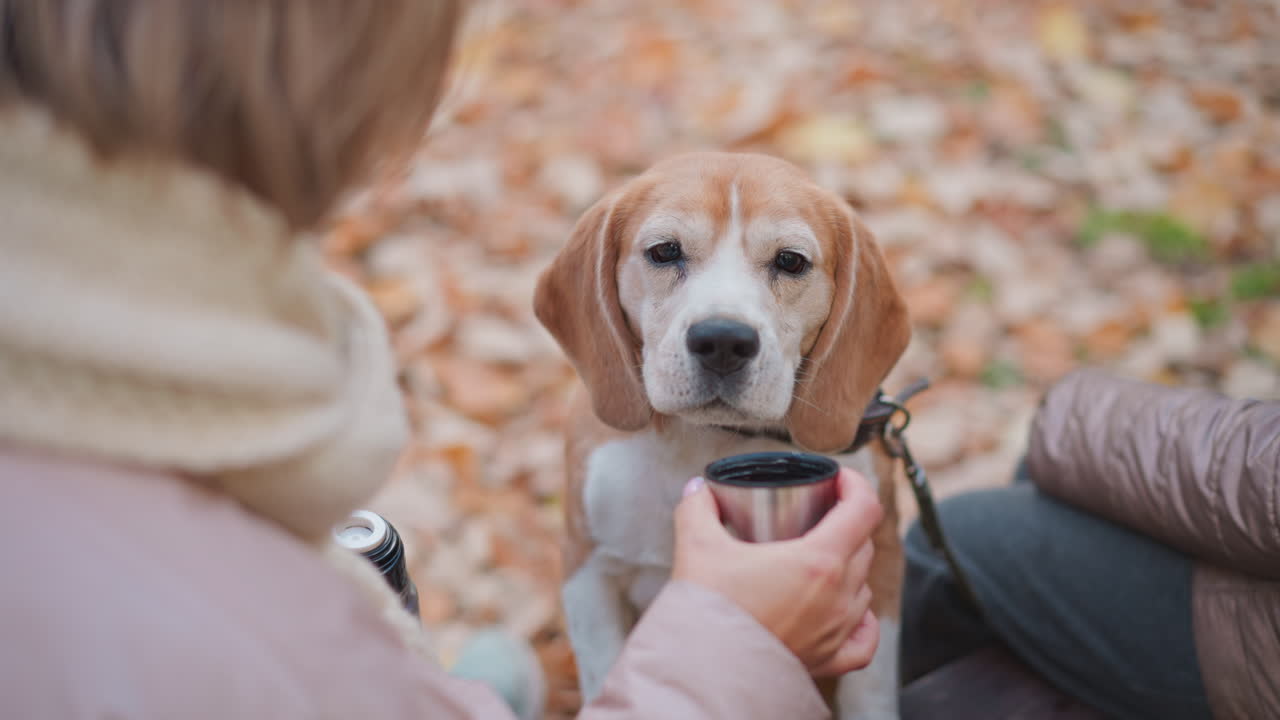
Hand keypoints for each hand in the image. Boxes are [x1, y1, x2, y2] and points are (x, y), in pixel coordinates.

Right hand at [671, 468, 881, 676]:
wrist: (706, 674)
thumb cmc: (708, 613)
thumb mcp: (697, 548)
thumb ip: (698, 509)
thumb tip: (698, 490)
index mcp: (818, 561)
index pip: (863, 509)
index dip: (856, 485)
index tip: (838, 479)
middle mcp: (838, 596)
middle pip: (862, 545)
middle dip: (844, 523)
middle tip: (815, 517)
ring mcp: (838, 631)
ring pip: (862, 587)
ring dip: (848, 568)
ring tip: (817, 561)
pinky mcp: (830, 661)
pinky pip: (864, 639)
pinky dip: (861, 621)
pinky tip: (848, 611)